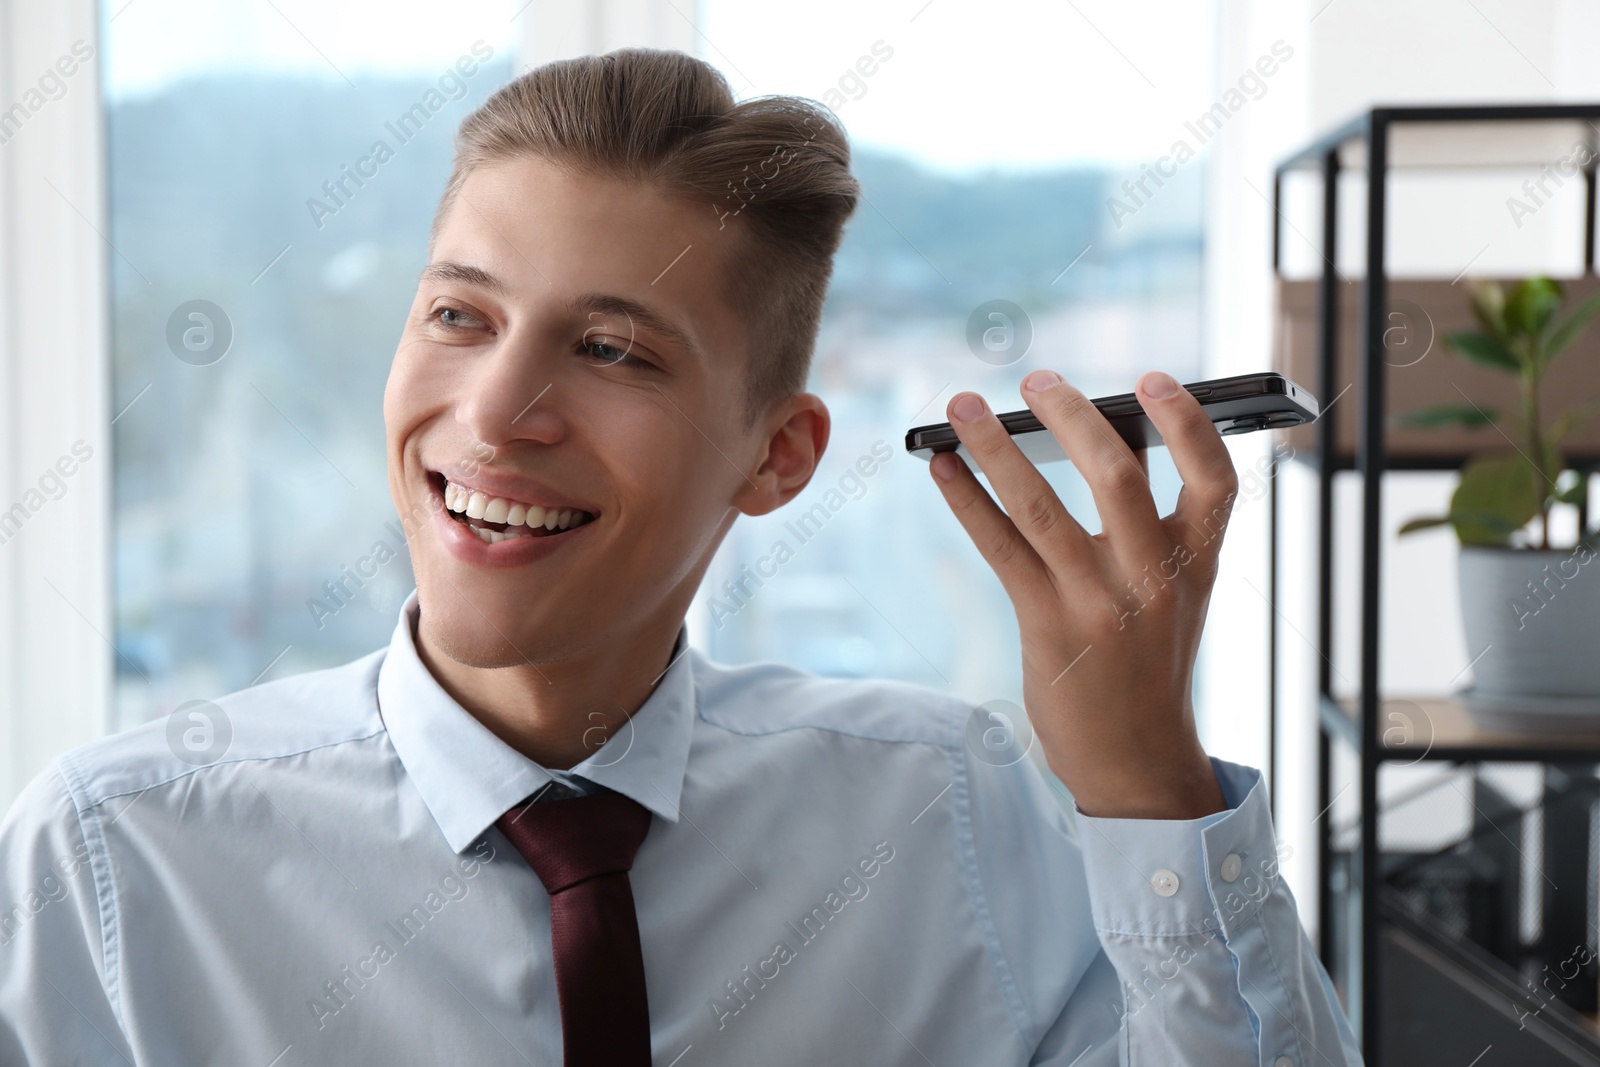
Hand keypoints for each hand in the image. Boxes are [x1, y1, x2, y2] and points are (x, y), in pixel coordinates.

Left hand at [929, 369, 1235, 819]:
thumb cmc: (1147, 660)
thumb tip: (1102, 433)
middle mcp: (1152, 580)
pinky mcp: (1047, 624)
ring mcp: (1098, 604)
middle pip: (1118, 478)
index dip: (1188, 425)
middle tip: (1037, 379)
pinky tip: (943, 467)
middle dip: (1072, 419)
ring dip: (995, 448)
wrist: (1135, 760)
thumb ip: (1147, 520)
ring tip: (962, 405)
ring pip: (1041, 507)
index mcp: (1196, 564)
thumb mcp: (1171, 592)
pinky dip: (967, 499)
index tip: (1153, 379)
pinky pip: (999, 547)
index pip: (1215, 481)